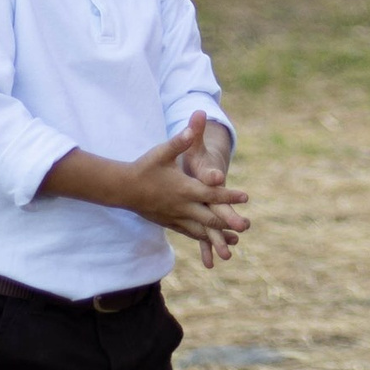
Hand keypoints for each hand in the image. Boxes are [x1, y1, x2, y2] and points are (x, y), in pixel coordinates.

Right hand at [39, 117, 249, 265]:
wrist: (122, 188)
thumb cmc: (144, 167)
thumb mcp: (162, 152)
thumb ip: (179, 141)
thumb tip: (192, 126)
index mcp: (184, 188)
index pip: (211, 193)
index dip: (229, 195)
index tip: (246, 196)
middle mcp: (182, 206)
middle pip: (210, 217)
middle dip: (229, 222)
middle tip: (247, 225)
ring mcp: (175, 217)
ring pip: (201, 230)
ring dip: (218, 236)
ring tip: (235, 241)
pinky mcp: (169, 223)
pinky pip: (190, 233)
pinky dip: (203, 238)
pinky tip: (212, 242)